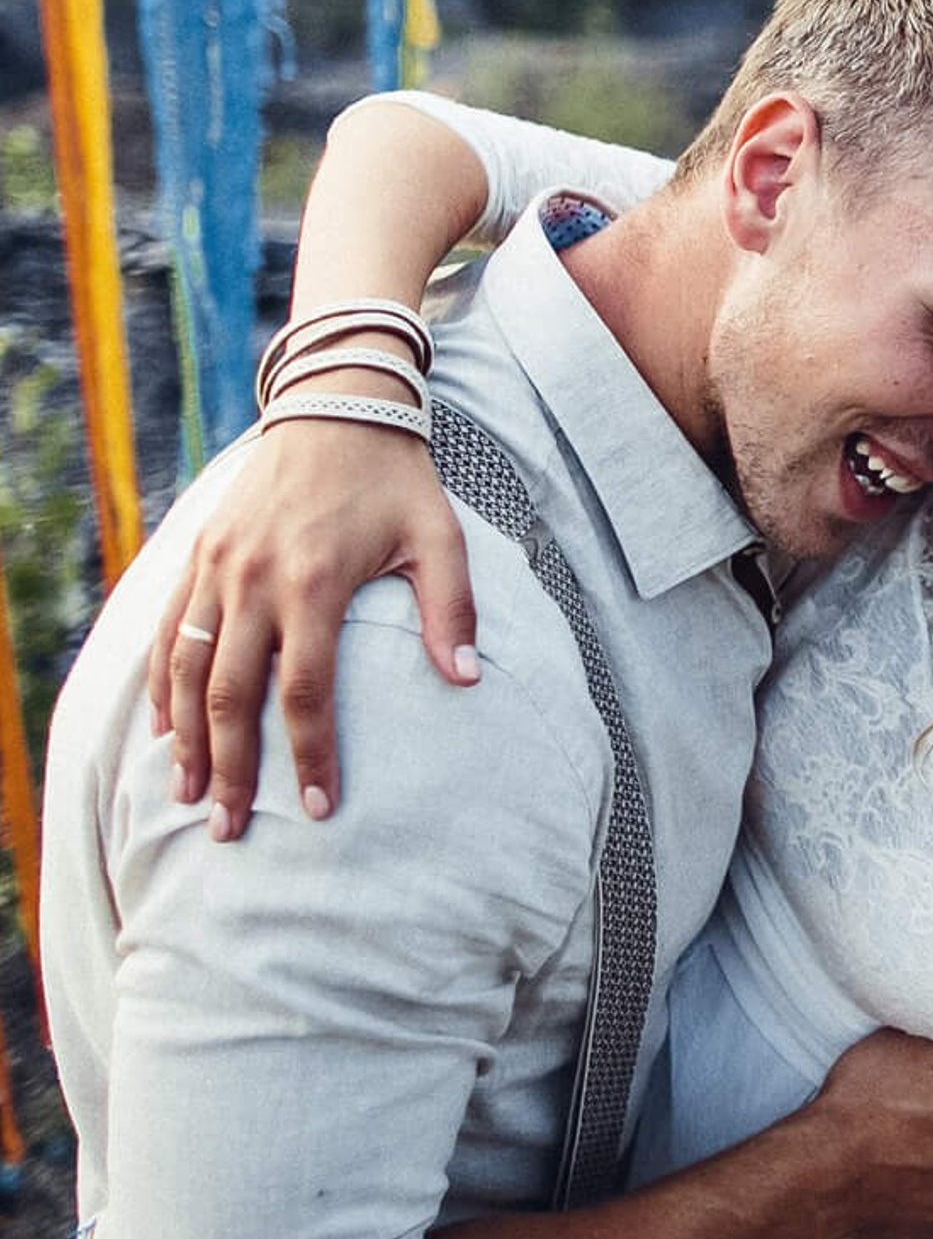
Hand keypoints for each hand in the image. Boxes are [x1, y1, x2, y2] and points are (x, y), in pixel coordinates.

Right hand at [149, 410, 480, 837]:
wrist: (336, 407)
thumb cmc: (397, 479)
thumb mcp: (440, 534)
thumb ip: (450, 607)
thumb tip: (466, 679)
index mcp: (315, 582)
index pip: (306, 690)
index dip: (310, 755)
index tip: (321, 807)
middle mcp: (254, 580)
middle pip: (231, 695)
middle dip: (231, 770)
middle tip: (229, 831)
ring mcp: (217, 567)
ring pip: (186, 671)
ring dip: (185, 740)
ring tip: (189, 796)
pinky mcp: (198, 554)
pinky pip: (168, 633)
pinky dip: (160, 686)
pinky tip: (164, 731)